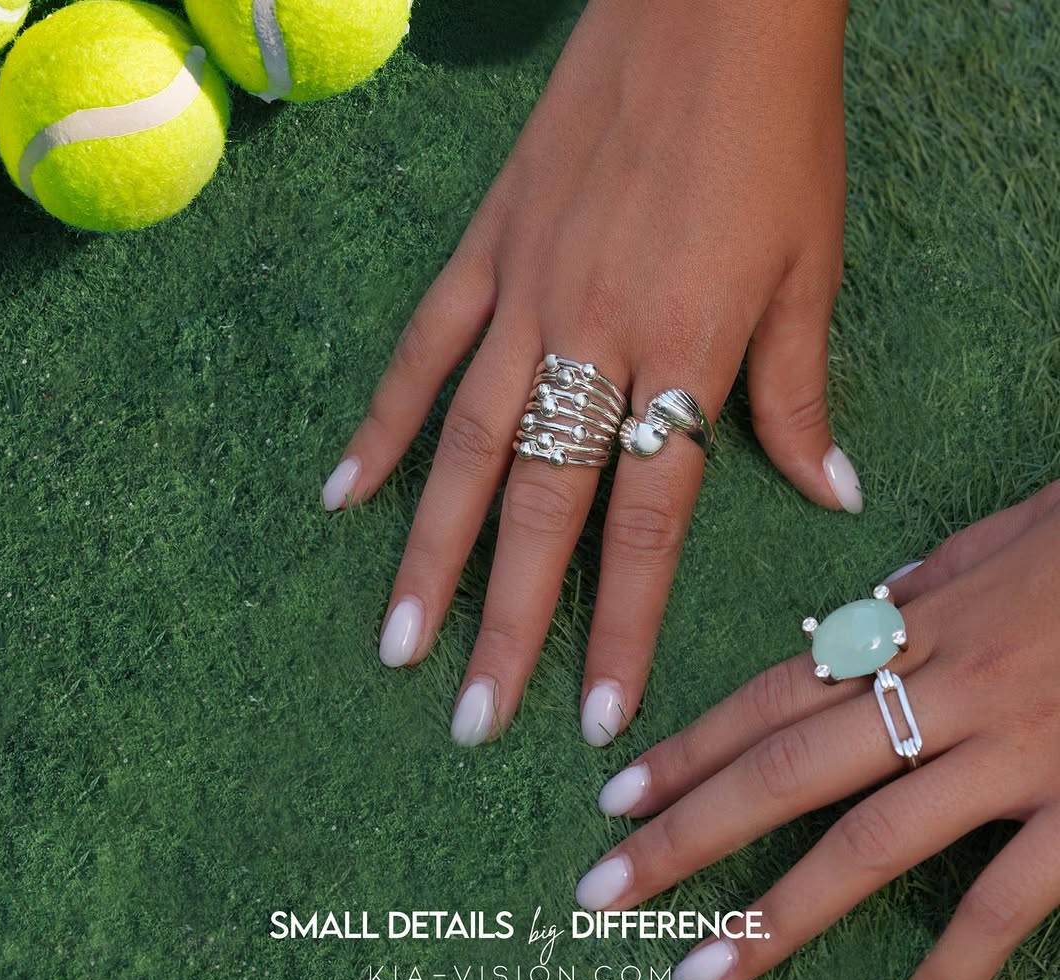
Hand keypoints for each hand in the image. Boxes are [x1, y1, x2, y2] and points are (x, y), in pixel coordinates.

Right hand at [324, 0, 854, 744]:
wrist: (707, 5)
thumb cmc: (775, 134)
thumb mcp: (810, 267)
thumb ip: (801, 394)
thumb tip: (830, 494)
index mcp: (685, 355)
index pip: (647, 525)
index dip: (620, 628)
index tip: (596, 717)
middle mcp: (595, 341)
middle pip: (545, 510)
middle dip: (508, 623)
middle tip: (471, 716)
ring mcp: (526, 297)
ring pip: (469, 448)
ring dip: (429, 553)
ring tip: (396, 642)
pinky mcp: (484, 251)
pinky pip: (422, 351)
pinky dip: (380, 425)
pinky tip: (342, 494)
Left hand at [577, 480, 1059, 979]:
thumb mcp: (992, 541)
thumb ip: (917, 589)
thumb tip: (856, 615)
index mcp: (913, 629)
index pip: (771, 696)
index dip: (688, 748)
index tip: (614, 795)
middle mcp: (942, 695)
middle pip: (788, 771)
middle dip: (688, 834)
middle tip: (602, 891)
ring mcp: (1010, 759)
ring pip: (870, 845)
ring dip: (774, 916)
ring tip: (696, 971)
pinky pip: (1000, 908)